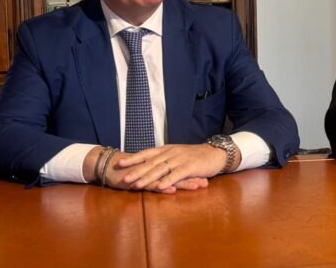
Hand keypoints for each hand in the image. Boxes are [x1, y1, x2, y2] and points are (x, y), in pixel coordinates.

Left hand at [111, 144, 227, 192]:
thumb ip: (164, 159)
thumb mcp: (177, 154)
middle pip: (150, 162)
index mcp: (167, 149)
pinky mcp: (190, 167)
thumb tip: (149, 164)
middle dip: (135, 170)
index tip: (120, 163)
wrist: (215, 153)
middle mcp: (171, 153)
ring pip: (160, 169)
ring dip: (147, 178)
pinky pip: (176, 174)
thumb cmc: (195, 156)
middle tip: (122, 178)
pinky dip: (167, 181)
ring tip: (136, 185)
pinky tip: (159, 187)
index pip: (146, 153)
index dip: (133, 159)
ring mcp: (180, 159)